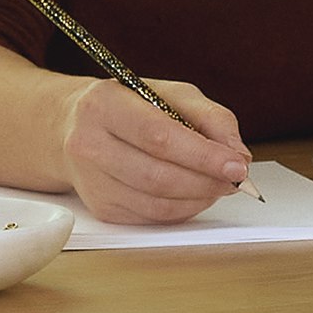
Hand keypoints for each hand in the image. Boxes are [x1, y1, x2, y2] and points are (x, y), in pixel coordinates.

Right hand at [58, 76, 247, 226]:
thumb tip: (238, 155)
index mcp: (104, 105)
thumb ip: (210, 117)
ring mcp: (90, 180)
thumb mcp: (171, 94)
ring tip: (219, 185)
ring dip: (198, 199)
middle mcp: (89, 143)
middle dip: (206, 182)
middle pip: (156, 176)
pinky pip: (150, 217)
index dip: (202, 155)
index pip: (158, 136)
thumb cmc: (130, 107)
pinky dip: (182, 210)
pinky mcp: (100, 206)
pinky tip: (195, 195)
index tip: (236, 165)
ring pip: (155, 203)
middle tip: (236, 179)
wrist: (73, 127)